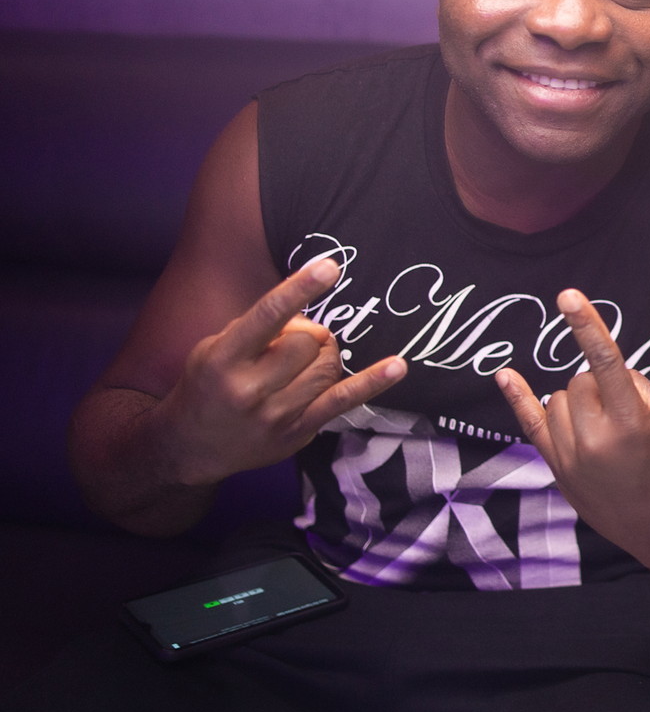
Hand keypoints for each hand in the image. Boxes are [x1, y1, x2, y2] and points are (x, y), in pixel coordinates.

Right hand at [160, 258, 405, 485]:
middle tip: (298, 341)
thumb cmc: (209, 384)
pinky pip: (343, 400)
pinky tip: (397, 366)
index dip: (300, 288)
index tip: (329, 266)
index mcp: (224, 359)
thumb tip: (308, 315)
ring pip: (327, 366)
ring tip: (307, 360)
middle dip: (310, 334)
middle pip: (307, 342)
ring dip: (326, 355)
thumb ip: (259, 328)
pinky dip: (372, 382)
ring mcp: (276, 414)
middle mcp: (249, 388)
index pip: (267, 316)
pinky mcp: (299, 432)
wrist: (190, 446)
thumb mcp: (215, 347)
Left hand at [498, 288, 649, 574]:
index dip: (586, 325)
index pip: (604, 362)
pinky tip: (506, 376)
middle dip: (600, 385)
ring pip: (557, 400)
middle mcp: (594, 440)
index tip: (568, 295)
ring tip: (607, 428)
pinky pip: (531, 427)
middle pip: (580, 381)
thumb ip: (635, 387)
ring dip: (579, 401)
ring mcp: (570, 459)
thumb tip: (604, 370)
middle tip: (626, 413)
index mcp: (631, 423)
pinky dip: (519, 399)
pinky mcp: (557, 472)